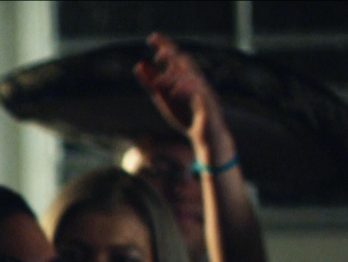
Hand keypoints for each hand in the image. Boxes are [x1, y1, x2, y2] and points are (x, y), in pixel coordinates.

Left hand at [134, 34, 231, 162]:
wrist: (203, 138)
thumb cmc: (185, 116)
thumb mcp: (162, 99)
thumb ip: (151, 83)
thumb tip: (138, 65)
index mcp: (185, 77)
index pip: (175, 56)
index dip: (165, 45)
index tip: (152, 37)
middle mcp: (196, 80)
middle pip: (185, 61)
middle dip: (173, 56)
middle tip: (158, 56)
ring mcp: (203, 90)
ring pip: (192, 75)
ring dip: (175, 76)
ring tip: (159, 82)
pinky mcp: (209, 103)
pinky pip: (199, 91)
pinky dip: (187, 89)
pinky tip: (174, 92)